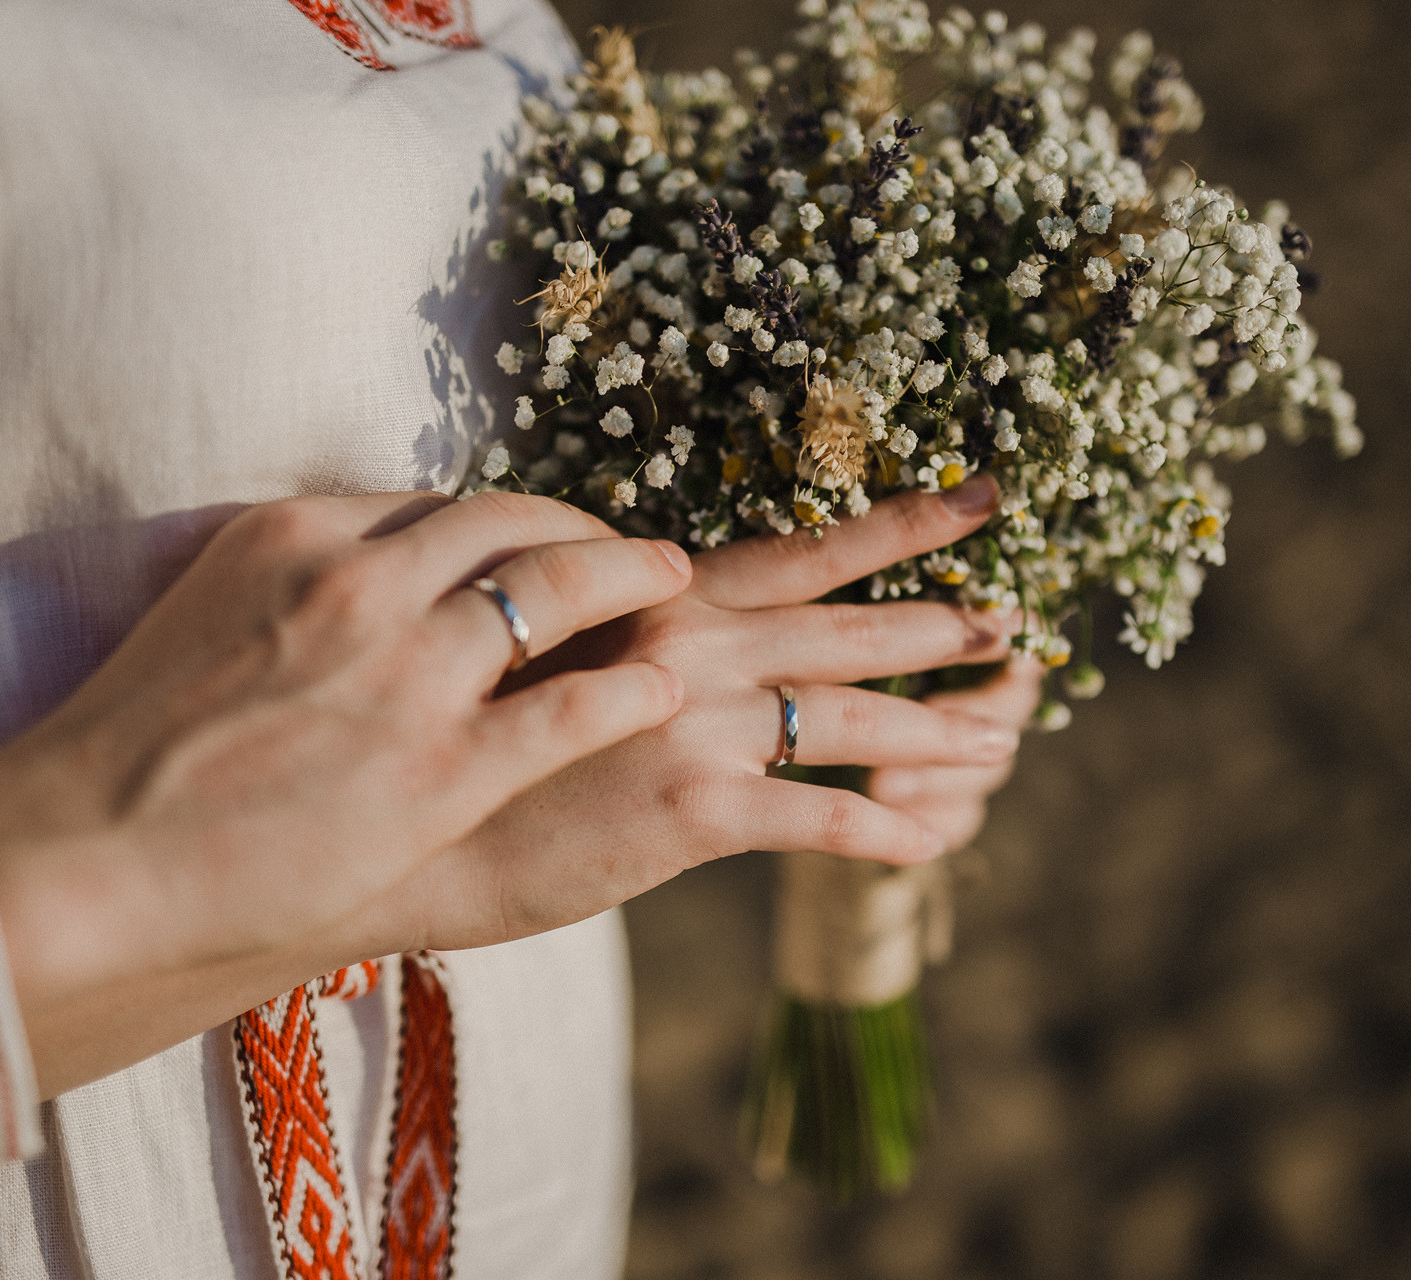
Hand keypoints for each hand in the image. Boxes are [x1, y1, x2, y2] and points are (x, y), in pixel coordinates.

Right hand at [0, 490, 689, 1093]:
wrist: (85, 855)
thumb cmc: (134, 750)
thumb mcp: (211, 617)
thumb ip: (298, 581)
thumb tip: (366, 565)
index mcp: (299, 538)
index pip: (447, 504)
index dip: (521, 517)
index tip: (556, 533)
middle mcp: (363, 587)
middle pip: (518, 528)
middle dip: (592, 534)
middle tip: (640, 552)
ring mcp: (408, 679)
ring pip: (562, 596)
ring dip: (634, 584)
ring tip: (678, 589)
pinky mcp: (441, 775)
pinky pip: (575, 708)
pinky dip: (631, 690)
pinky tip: (663, 688)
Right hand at [338, 475, 1024, 953]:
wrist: (395, 811)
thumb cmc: (455, 724)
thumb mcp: (535, 645)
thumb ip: (607, 617)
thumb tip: (640, 592)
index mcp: (663, 600)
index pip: (803, 548)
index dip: (898, 521)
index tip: (974, 495)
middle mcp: (693, 646)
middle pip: (849, 622)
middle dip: (941, 613)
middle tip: (1015, 613)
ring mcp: (697, 726)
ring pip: (852, 716)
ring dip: (938, 725)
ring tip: (1002, 727)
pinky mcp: (693, 813)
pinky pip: (820, 820)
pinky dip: (885, 831)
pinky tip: (933, 840)